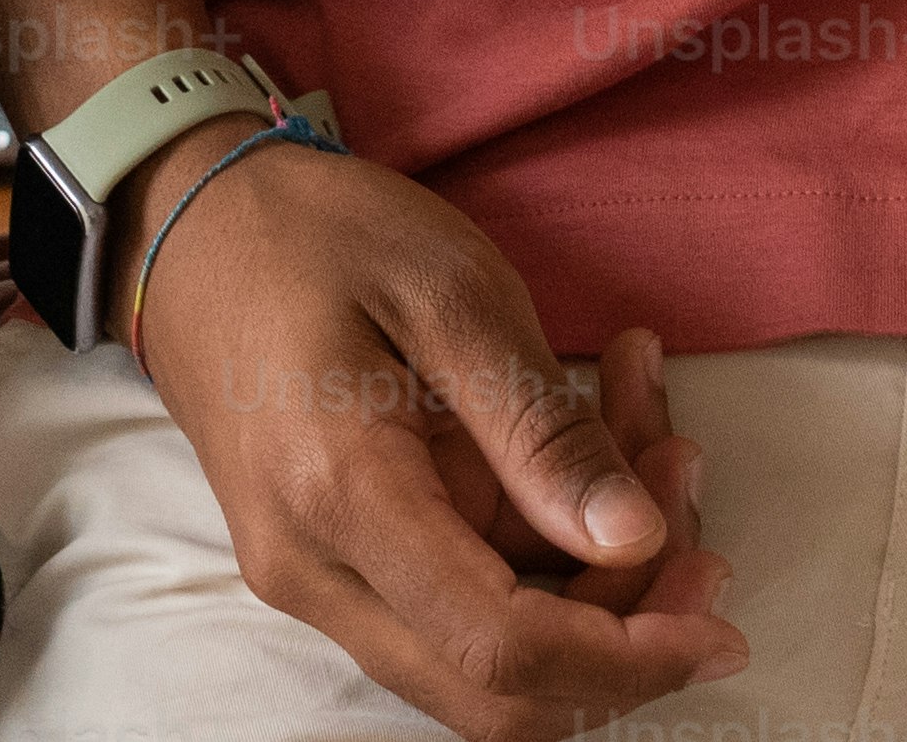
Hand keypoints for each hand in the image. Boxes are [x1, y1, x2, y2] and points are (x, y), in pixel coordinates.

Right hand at [115, 135, 734, 741]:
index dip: (629, 656)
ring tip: (646, 424)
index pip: (505, 651)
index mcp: (342, 499)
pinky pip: (455, 591)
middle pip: (498, 688)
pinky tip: (584, 426)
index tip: (720, 616)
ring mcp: (316, 574)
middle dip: (623, 626)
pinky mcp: (332, 557)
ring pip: (484, 647)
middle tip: (686, 495)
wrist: (186, 220)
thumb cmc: (313, 232)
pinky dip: (537, 538)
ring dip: (588, 570)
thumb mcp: (449, 292)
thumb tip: (637, 541)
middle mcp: (316, 571)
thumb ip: (541, 428)